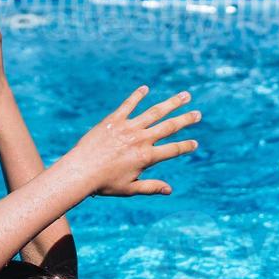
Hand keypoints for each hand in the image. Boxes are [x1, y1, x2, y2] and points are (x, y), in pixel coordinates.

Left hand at [64, 87, 201, 196]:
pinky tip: (145, 88)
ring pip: (155, 112)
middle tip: (198, 114)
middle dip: (186, 120)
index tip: (195, 143)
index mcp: (146, 157)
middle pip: (169, 127)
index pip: (173, 150)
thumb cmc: (104, 183)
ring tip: (185, 95)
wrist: (80, 171)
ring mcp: (128, 127)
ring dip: (171, 103)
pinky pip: (128, 105)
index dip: (186, 146)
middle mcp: (141, 139)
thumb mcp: (130, 189)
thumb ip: (151, 187)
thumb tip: (170, 190)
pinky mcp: (114, 120)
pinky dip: (137, 96)